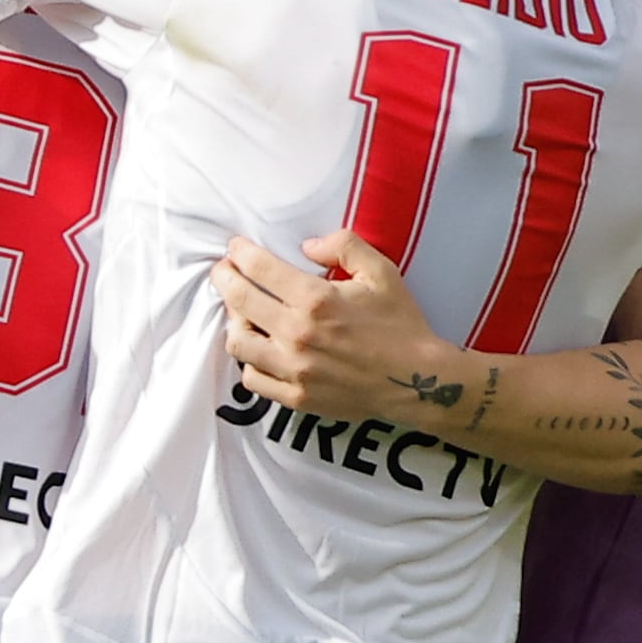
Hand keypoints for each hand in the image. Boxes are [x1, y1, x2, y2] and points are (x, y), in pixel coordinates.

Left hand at [214, 229, 471, 425]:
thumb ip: (344, 246)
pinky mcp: (295, 397)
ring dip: (234, 322)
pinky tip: (258, 349)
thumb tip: (307, 245)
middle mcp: (297, 334)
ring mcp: (293, 369)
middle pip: (238, 301)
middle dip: (224, 278)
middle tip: (223, 271)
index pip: (259, 269)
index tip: (235, 248)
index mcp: (316, 299)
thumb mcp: (381, 272)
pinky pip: (253, 379)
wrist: (418, 382)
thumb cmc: (400, 324)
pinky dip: (249, 361)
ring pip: (237, 342)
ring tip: (241, 312)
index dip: (240, 253)